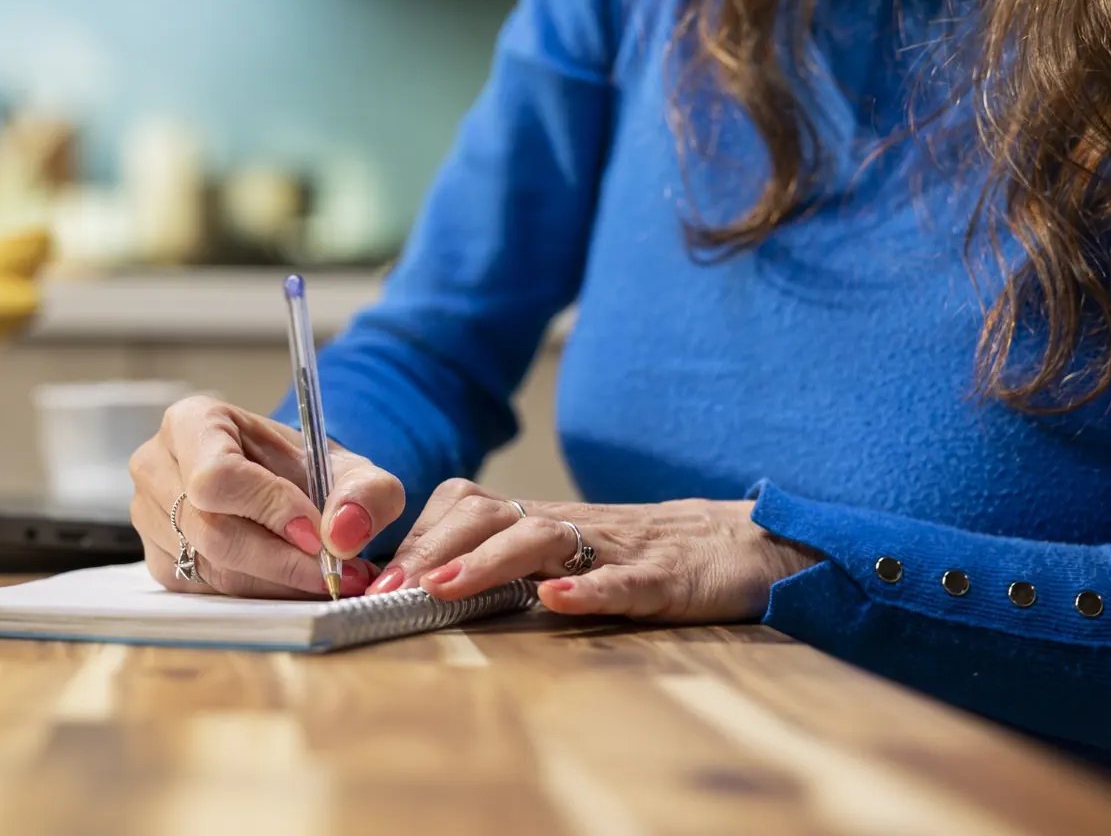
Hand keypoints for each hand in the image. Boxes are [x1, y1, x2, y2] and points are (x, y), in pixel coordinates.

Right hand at [129, 396, 404, 598]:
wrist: (284, 488)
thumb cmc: (305, 471)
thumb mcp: (348, 468)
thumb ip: (365, 493)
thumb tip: (344, 533)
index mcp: (192, 423)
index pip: (218, 476)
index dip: (269, 510)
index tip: (318, 534)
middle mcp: (157, 466)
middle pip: (211, 530)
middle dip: (282, 560)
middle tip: (336, 573)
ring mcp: (149, 517)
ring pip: (211, 568)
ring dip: (276, 583)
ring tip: (325, 577)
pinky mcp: (159, 560)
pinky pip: (207, 592)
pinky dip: (257, 594)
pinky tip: (289, 582)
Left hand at [370, 480, 821, 622]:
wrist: (738, 544)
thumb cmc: (638, 556)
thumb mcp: (565, 556)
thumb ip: (504, 565)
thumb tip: (420, 588)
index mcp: (540, 521)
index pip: (464, 510)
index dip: (418, 539)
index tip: (372, 576)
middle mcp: (569, 524)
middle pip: (488, 513)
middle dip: (432, 549)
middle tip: (389, 588)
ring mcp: (616, 544)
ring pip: (543, 536)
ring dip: (487, 562)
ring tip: (445, 589)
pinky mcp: (664, 575)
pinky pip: (623, 579)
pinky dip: (589, 588)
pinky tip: (558, 600)